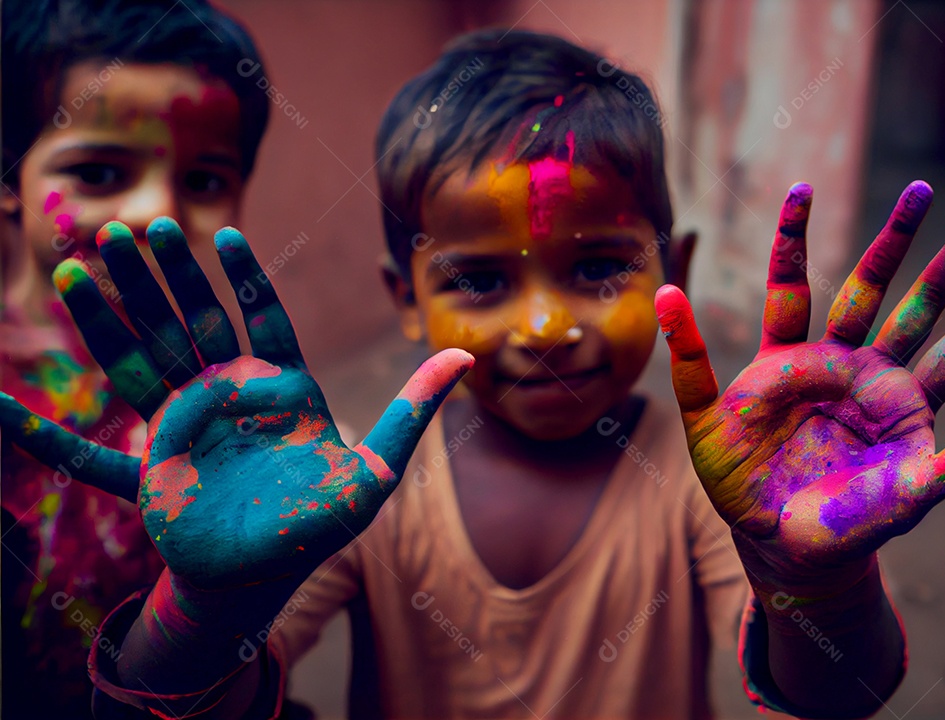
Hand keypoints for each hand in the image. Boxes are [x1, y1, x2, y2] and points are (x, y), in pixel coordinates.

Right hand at [43, 218, 470, 590]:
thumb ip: (412, 411)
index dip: (242, 280)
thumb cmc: (323, 524)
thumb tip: (468, 357)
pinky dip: (38, 429)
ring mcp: (183, 424)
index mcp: (280, 388)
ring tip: (83, 260)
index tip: (221, 239)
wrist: (268, 577)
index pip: (259, 318)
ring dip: (112, 310)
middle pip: (191, 321)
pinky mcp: (149, 462)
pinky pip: (87, 444)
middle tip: (140, 225)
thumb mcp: (376, 469)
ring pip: (142, 354)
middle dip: (165, 276)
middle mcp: (227, 396)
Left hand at [656, 181, 944, 596]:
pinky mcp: (916, 463)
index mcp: (798, 359)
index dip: (796, 239)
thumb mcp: (703, 419)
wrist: (770, 540)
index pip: (796, 287)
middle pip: (889, 299)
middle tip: (929, 189)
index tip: (801, 187)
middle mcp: (852, 373)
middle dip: (911, 246)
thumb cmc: (738, 479)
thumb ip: (688, 358)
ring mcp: (890, 411)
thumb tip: (666, 290)